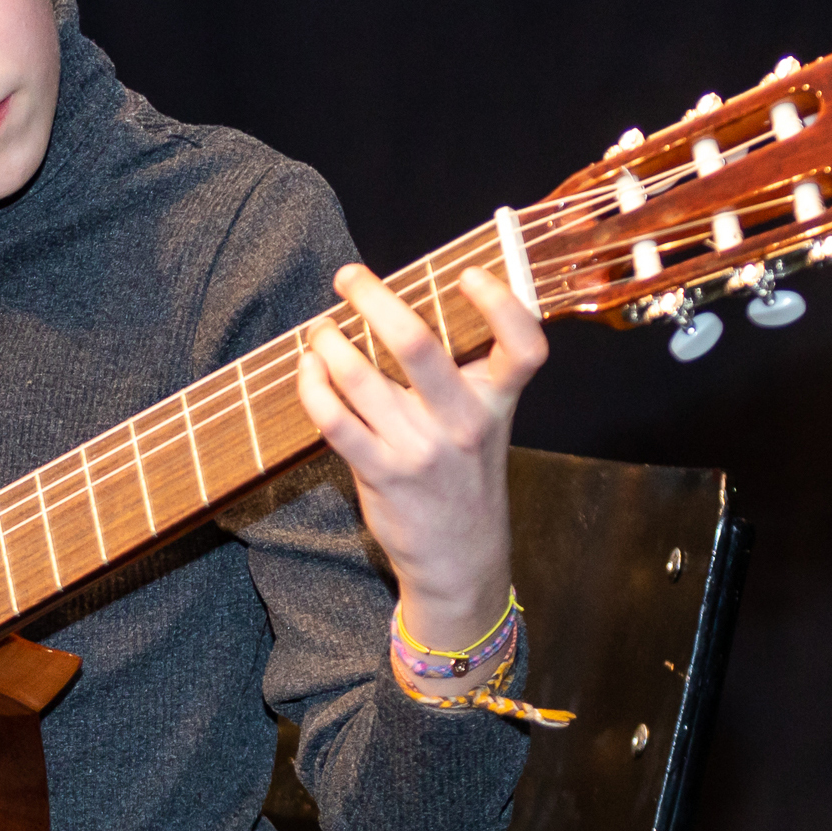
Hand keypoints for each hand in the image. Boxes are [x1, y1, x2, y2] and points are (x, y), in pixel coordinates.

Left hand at [296, 262, 547, 650]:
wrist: (460, 557)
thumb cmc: (465, 476)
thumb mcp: (485, 424)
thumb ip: (464, 375)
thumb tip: (408, 308)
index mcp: (497, 401)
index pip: (523, 346)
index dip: (501, 303)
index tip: (468, 273)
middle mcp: (464, 422)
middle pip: (418, 344)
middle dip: (373, 298)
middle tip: (348, 278)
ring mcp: (421, 449)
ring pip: (362, 377)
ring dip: (329, 343)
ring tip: (319, 331)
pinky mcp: (382, 474)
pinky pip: (335, 419)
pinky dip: (313, 386)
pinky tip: (308, 369)